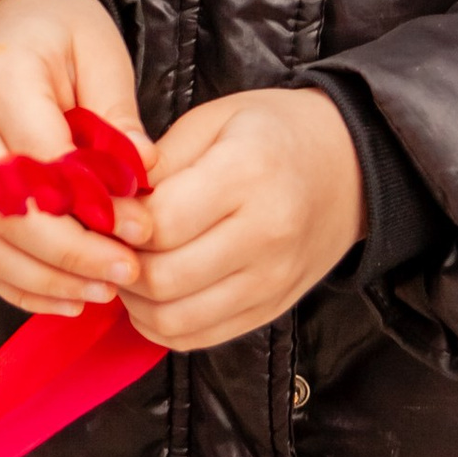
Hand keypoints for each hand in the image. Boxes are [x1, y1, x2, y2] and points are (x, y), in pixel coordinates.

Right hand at [0, 0, 151, 316]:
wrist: (12, 15)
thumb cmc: (63, 31)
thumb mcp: (101, 52)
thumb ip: (118, 114)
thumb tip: (143, 173)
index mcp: (2, 78)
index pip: (41, 160)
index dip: (91, 203)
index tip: (140, 228)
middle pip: (9, 213)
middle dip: (72, 253)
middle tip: (128, 272)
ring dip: (48, 279)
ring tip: (104, 293)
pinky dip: (22, 285)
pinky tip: (68, 298)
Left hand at [120, 87, 364, 353]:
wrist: (350, 167)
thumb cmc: (275, 132)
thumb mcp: (215, 118)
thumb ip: (160, 161)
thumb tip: (111, 204)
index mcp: (249, 172)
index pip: (163, 224)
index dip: (120, 224)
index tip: (107, 212)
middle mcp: (266, 234)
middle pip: (164, 279)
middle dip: (121, 266)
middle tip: (111, 243)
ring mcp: (271, 281)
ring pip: (175, 320)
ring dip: (135, 302)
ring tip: (129, 268)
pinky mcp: (270, 310)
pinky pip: (198, 338)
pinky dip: (162, 325)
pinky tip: (155, 294)